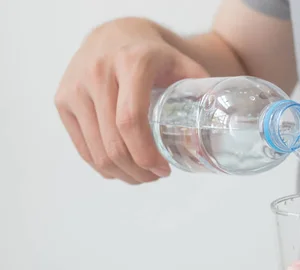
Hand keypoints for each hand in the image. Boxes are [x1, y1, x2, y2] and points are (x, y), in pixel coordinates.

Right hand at [55, 17, 207, 183]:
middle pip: (113, 142)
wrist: (115, 34)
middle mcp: (98, 73)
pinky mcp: (62, 100)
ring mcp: (75, 87)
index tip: (164, 170)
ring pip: (96, 151)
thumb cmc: (154, 55)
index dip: (146, 154)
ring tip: (141, 175)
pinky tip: (121, 169)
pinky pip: (82, 147)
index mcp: (132, 63)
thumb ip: (200, 95)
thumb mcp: (183, 65)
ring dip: (121, 173)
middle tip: (156, 176)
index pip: (131, 120)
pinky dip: (102, 166)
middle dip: (137, 171)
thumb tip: (209, 136)